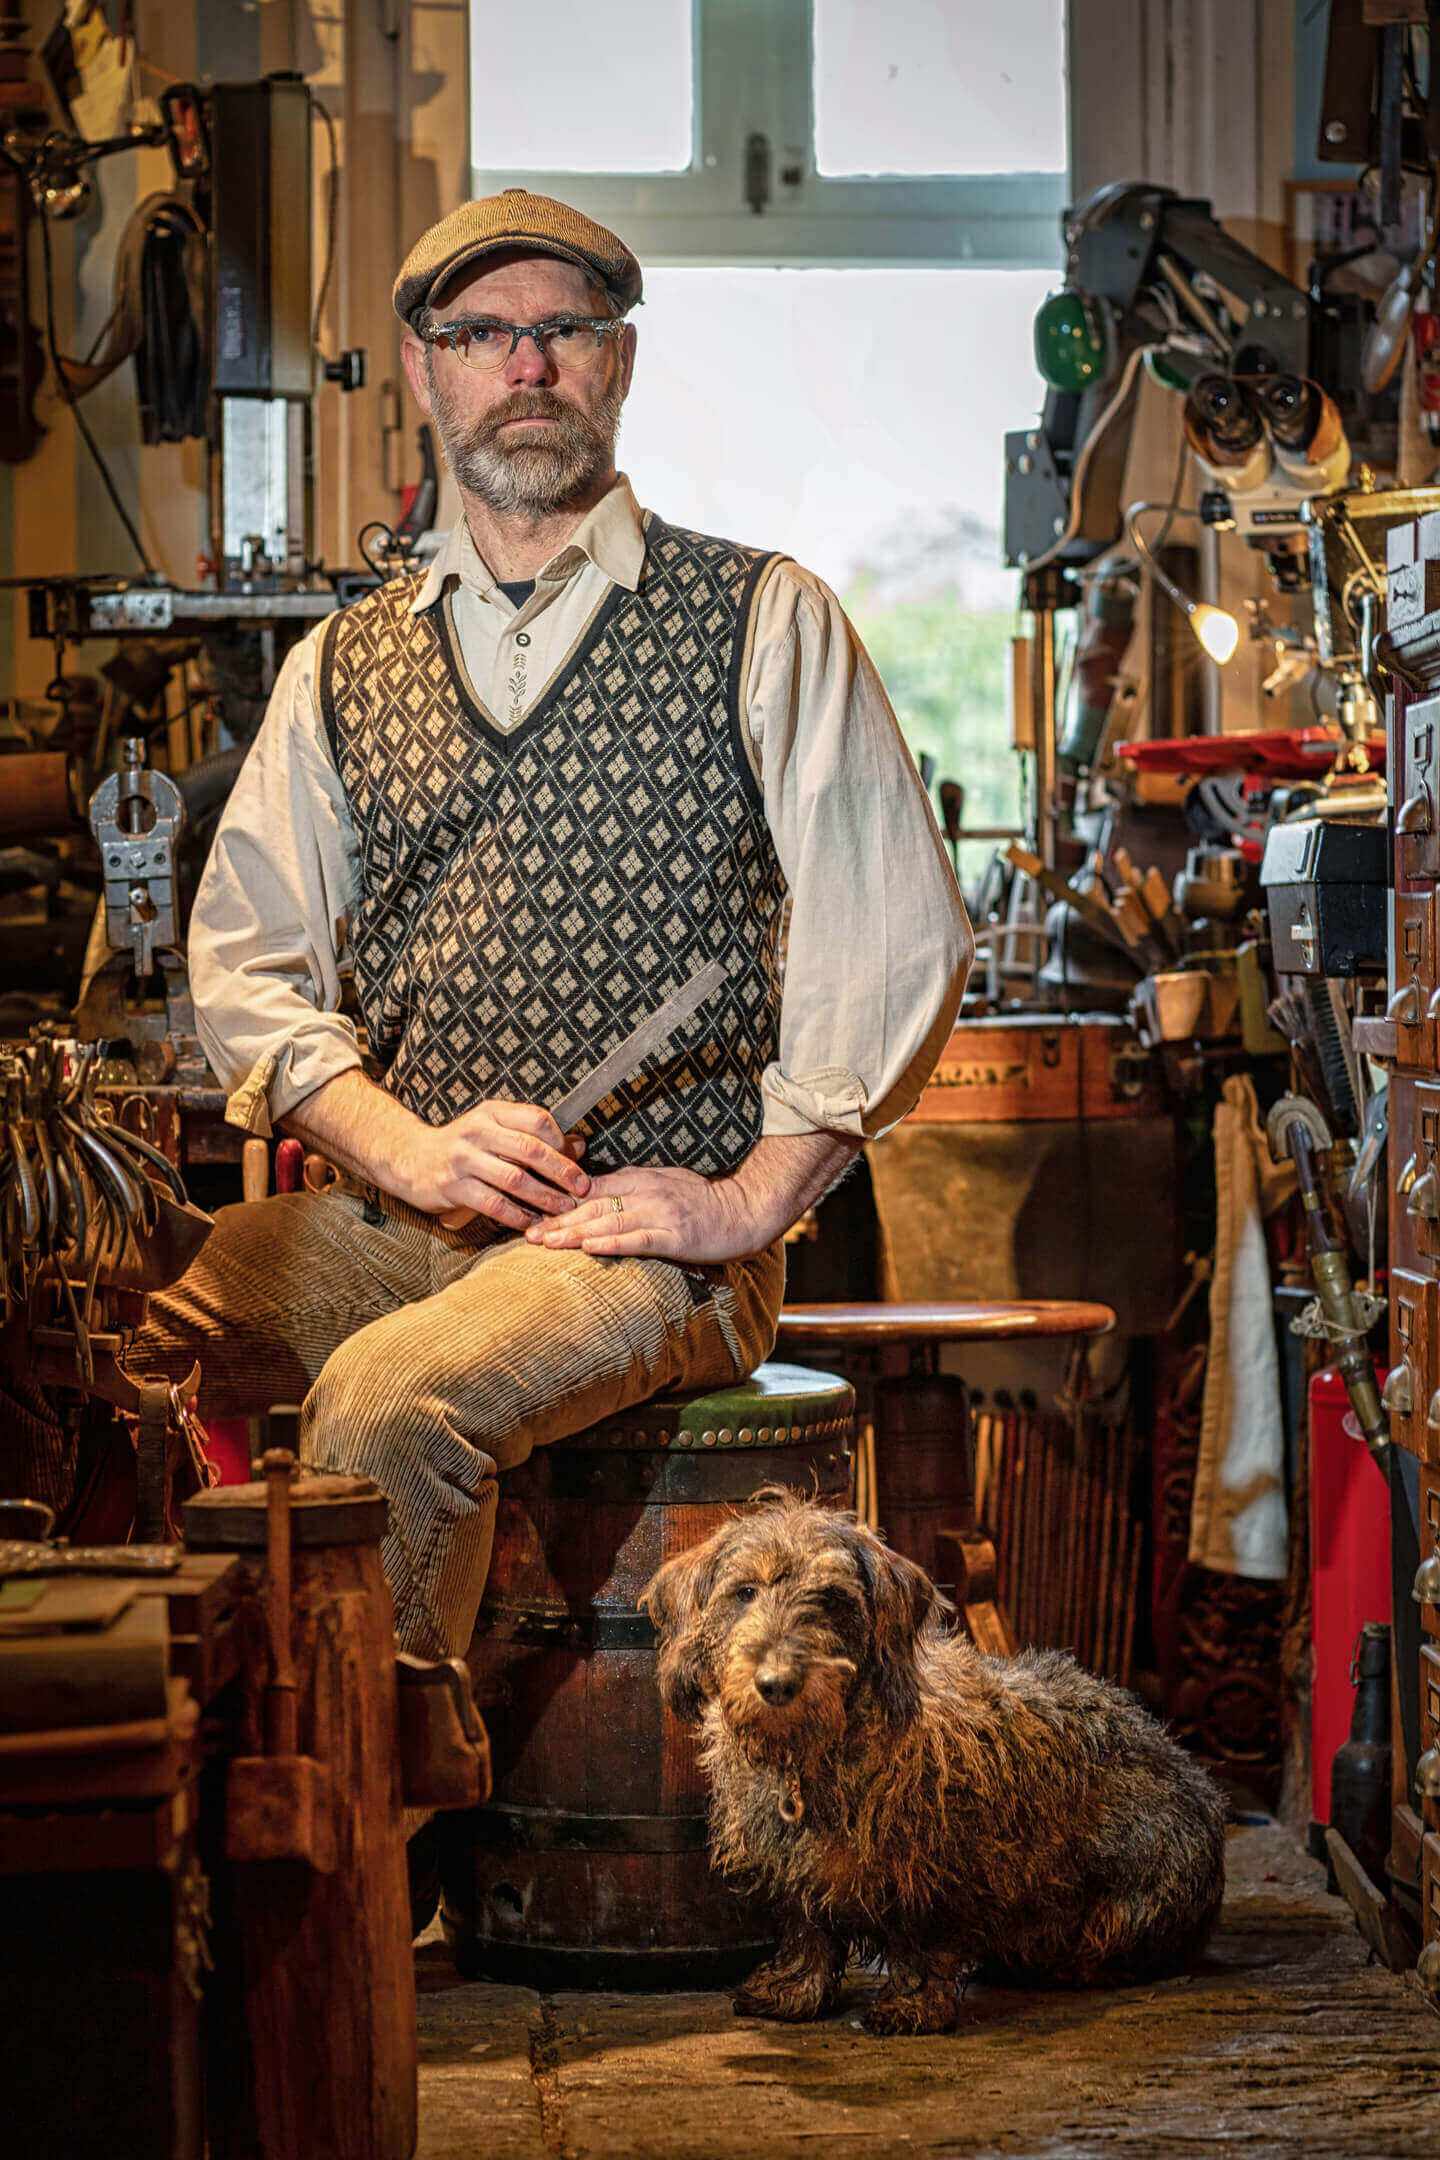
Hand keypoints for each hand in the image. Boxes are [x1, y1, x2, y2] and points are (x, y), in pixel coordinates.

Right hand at [403, 1101, 588, 1230]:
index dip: (560, 1139)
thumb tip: (580, 1145)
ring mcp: (463, 1159)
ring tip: (564, 1208)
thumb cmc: (463, 1146)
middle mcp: (477, 1131)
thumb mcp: (495, 1131)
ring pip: (514, 1179)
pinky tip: (533, 1222)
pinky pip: (494, 1204)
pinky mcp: (453, 1187)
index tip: (575, 1158)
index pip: (536, 1118)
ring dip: (544, 1197)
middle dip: (561, 1171)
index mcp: (492, 1112)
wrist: (411, 1159)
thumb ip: (534, 1137)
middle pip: (529, 1149)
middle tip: (582, 1187)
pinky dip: (517, 1215)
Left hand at [524, 1164, 763, 1263]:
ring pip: (608, 1222)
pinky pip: (638, 1240)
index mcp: (641, 1179)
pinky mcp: (675, 1236)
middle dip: (558, 1220)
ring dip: (574, 1233)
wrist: (745, 1210)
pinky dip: (611, 1243)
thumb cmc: (705, 1200)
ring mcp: (661, 1213)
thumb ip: (633, 1186)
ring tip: (546, 1243)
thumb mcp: (665, 1183)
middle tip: (528, 1233)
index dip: (560, 1201)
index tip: (534, 1211)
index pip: (591, 1188)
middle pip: (593, 1206)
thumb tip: (598, 1192)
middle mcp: (646, 1192)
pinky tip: (589, 1248)